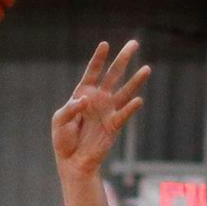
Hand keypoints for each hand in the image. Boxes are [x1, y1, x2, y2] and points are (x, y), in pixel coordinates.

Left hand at [51, 39, 147, 179]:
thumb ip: (70, 108)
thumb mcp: (59, 120)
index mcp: (83, 93)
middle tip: (134, 43)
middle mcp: (99, 98)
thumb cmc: (63, 139)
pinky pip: (123, 114)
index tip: (105, 45)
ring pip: (124, 91)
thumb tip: (85, 100)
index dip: (99, 58)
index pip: (93, 71)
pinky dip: (130, 108)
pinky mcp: (114, 125)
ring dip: (135, 81)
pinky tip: (138, 100)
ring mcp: (108, 111)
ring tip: (147, 69)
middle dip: (123, 59)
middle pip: (113, 75)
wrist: (73, 162)